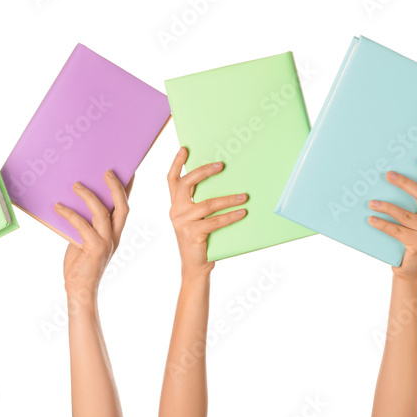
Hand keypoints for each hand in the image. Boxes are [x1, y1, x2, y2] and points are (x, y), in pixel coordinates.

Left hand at [55, 170, 131, 306]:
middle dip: (116, 187)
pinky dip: (70, 214)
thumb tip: (76, 200)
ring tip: (76, 185)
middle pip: (122, 207)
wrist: (79, 289)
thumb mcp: (85, 239)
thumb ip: (86, 223)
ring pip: (103, 213)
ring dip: (89, 196)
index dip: (128, 188)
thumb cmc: (80, 263)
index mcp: (115, 232)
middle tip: (106, 171)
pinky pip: (83, 226)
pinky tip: (58, 207)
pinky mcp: (94, 249)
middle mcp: (115, 236)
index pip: (124, 206)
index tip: (127, 170)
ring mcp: (106, 243)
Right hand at [167, 147, 246, 277]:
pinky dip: (231, 216)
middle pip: (186, 184)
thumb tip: (225, 183)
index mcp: (176, 205)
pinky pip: (215, 221)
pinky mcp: (193, 234)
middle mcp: (176, 211)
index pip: (172, 180)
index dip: (177, 163)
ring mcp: (183, 222)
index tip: (185, 149)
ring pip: (208, 204)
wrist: (195, 267)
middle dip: (204, 172)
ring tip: (244, 196)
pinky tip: (242, 212)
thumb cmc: (200, 240)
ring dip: (228, 199)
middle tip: (221, 165)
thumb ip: (201, 204)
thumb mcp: (197, 219)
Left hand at [368, 158, 416, 280]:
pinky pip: (397, 231)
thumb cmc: (408, 239)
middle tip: (388, 175)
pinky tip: (372, 219)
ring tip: (371, 202)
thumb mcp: (414, 220)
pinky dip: (382, 224)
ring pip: (406, 214)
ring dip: (386, 206)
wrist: (409, 269)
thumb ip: (412, 204)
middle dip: (404, 183)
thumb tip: (391, 180)